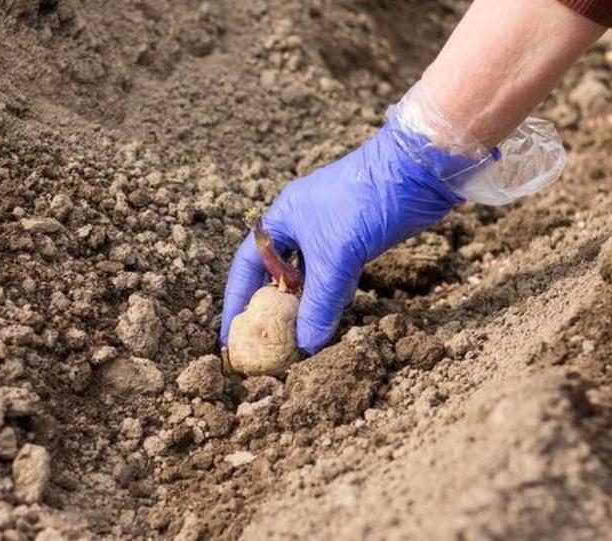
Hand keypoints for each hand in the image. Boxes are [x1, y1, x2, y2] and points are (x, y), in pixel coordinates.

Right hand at [220, 110, 466, 353]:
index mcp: (282, 219)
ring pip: (307, 278)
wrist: (417, 171)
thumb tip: (306, 345)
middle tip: (264, 343)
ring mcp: (328, 233)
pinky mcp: (355, 242)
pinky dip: (328, 298)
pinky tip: (326, 319)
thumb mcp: (336, 253)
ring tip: (294, 340)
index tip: (231, 334)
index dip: (236, 300)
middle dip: (269, 308)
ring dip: (302, 306)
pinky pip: (333, 277)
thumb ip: (320, 301)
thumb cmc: (365, 200)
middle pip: (276, 275)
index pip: (247, 266)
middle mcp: (300, 226)